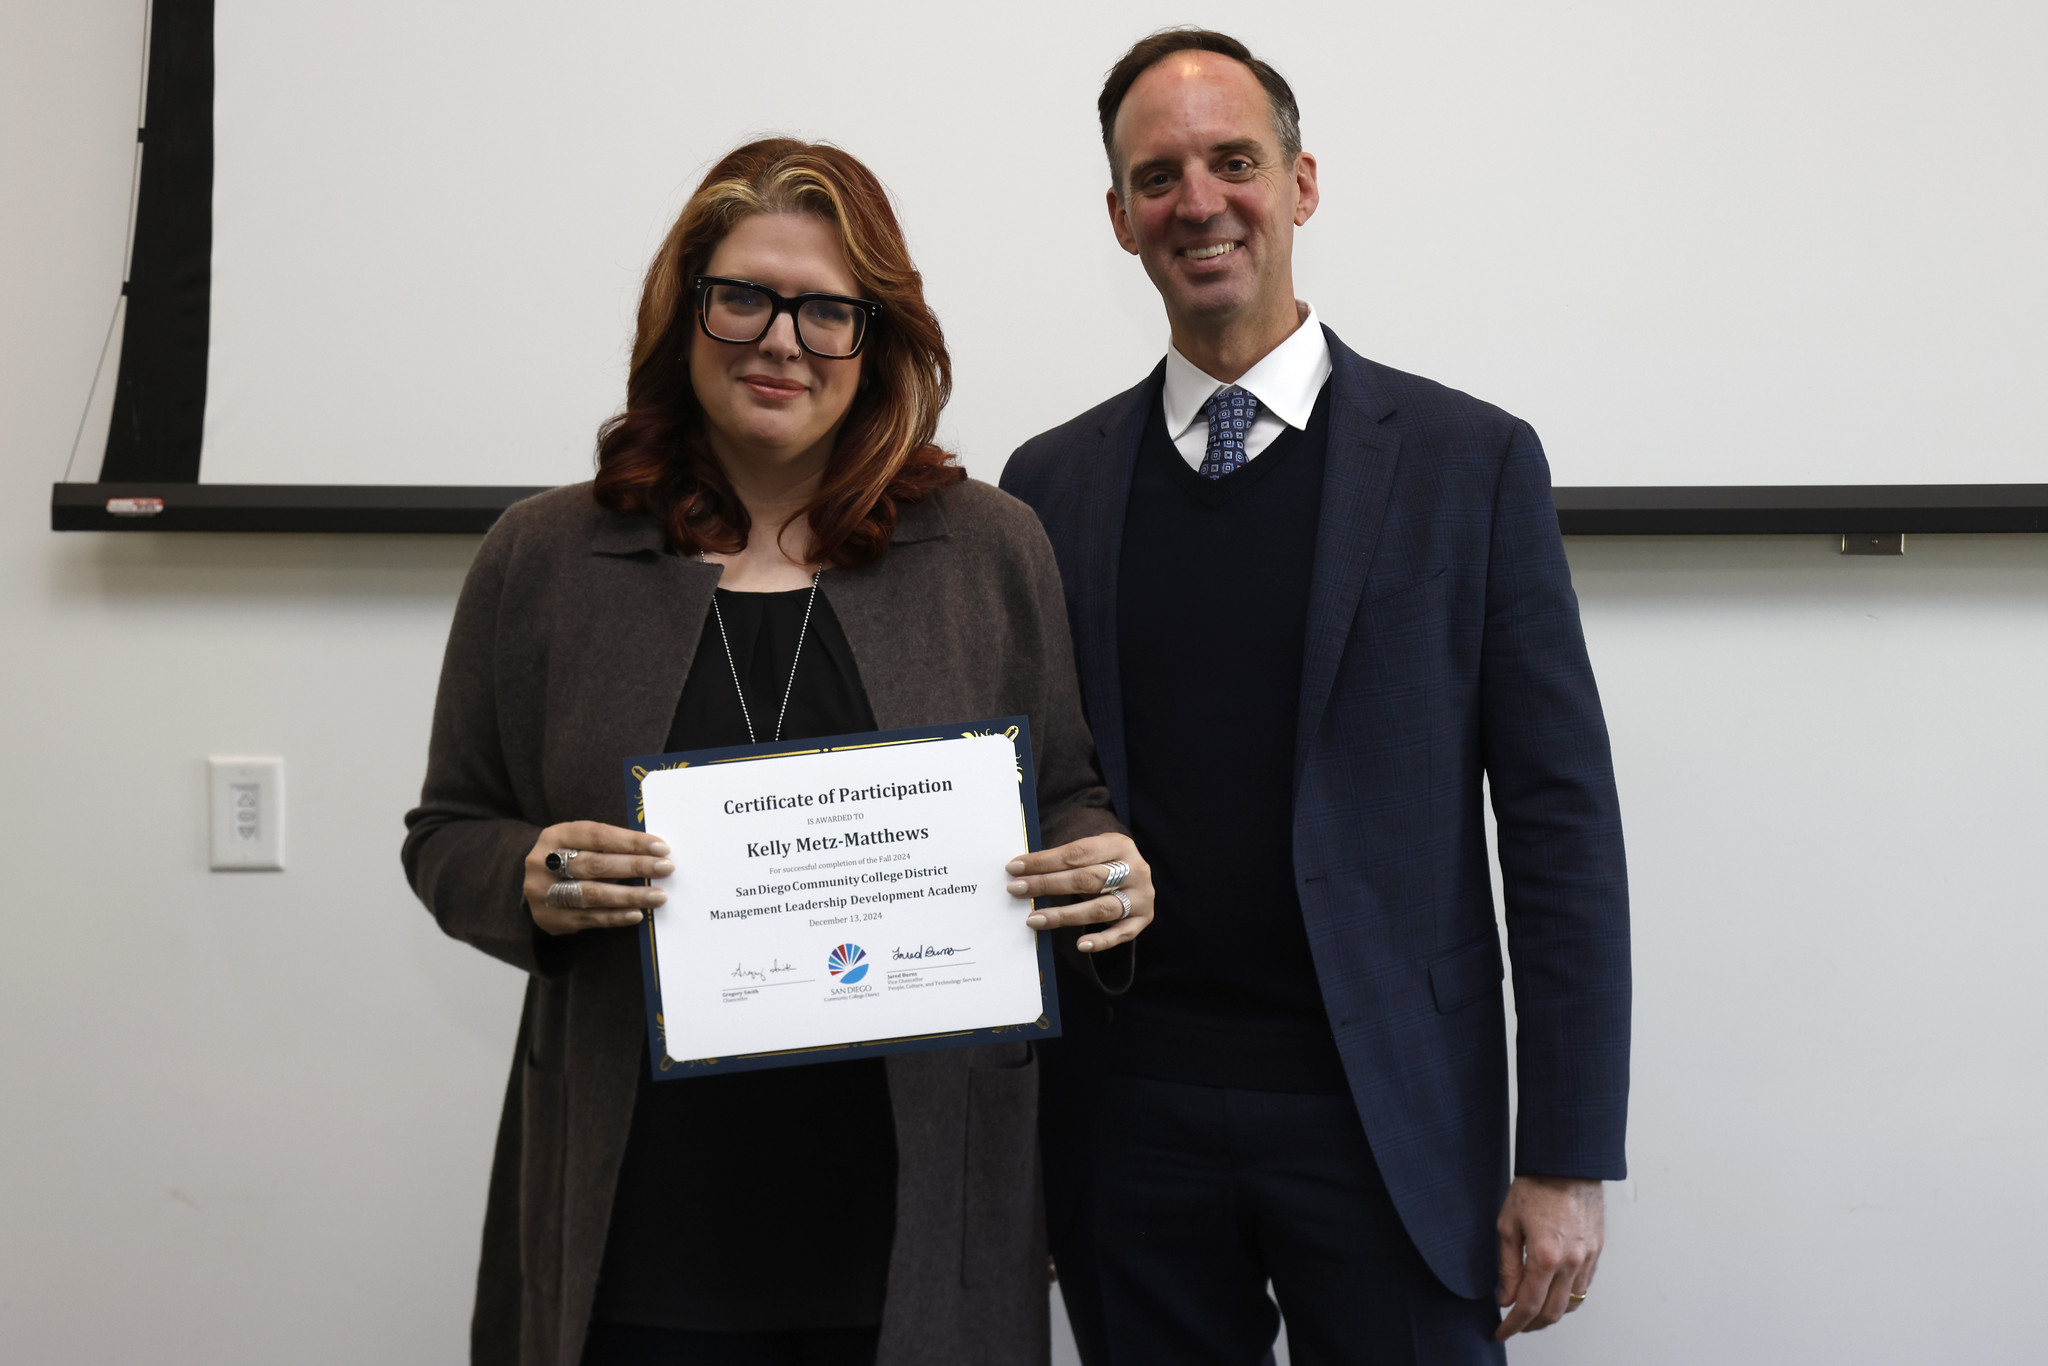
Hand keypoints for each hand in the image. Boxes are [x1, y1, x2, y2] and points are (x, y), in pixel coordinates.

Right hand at [524, 821, 672, 935]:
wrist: (537, 883)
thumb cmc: (571, 857)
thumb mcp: (580, 843)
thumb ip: (610, 845)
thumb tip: (654, 853)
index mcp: (555, 836)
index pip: (598, 836)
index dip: (631, 842)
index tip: (661, 848)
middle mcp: (544, 863)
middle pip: (596, 865)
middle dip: (635, 867)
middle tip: (666, 869)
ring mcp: (544, 893)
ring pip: (593, 894)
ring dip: (630, 896)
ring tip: (658, 896)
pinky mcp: (550, 918)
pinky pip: (589, 918)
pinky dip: (616, 916)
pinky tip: (637, 914)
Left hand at [1004, 833, 1153, 952]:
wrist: (1137, 872)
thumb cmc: (1103, 861)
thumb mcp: (1092, 851)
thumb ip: (1065, 859)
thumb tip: (1021, 870)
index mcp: (1119, 844)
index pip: (1077, 853)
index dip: (1044, 861)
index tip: (1014, 868)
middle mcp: (1135, 869)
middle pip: (1087, 879)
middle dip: (1047, 884)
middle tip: (1016, 890)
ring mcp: (1141, 896)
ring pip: (1100, 908)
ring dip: (1064, 915)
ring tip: (1033, 919)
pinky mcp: (1144, 918)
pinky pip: (1123, 933)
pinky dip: (1102, 941)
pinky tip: (1080, 945)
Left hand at [1495, 1175, 1603, 1339]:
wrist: (1566, 1162)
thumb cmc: (1535, 1186)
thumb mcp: (1508, 1225)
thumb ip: (1507, 1266)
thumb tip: (1505, 1297)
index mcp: (1545, 1255)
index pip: (1528, 1305)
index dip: (1513, 1324)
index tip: (1502, 1332)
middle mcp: (1571, 1261)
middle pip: (1553, 1312)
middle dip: (1531, 1325)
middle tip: (1514, 1325)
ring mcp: (1588, 1257)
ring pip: (1572, 1303)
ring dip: (1552, 1314)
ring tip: (1532, 1312)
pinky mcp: (1597, 1250)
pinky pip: (1584, 1286)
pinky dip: (1568, 1297)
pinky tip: (1554, 1293)